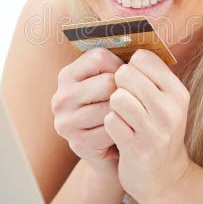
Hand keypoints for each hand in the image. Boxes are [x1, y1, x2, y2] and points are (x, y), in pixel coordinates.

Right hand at [50, 48, 123, 178]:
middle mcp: (61, 97)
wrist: (115, 151)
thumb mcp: (113, 82)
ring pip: (111, 107)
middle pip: (108, 82)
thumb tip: (142, 52)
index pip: (99, 57)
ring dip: (125, 112)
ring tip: (127, 116)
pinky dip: (123, 130)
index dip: (120, 66)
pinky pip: (111, 129)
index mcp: (67, 75)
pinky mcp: (77, 143)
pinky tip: (122, 132)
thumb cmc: (118, 108)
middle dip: (126, 91)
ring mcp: (66, 122)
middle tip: (130, 101)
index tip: (125, 79)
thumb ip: (120, 65)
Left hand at [102, 49, 191, 202]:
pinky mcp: (138, 148)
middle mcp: (170, 109)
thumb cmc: (157, 130)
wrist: (164, 177)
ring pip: (117, 97)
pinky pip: (111, 121)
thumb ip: (150, 76)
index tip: (131, 82)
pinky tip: (119, 132)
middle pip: (127, 75)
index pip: (143, 58)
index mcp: (178, 92)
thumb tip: (124, 43)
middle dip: (118, 85)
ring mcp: (155, 130)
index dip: (130, 67)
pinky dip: (110, 125)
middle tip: (123, 100)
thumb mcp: (165, 102)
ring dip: (113, 106)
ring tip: (122, 116)